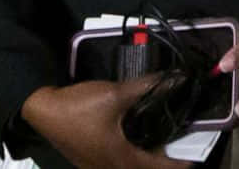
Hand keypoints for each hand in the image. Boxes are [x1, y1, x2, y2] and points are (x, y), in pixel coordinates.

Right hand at [19, 80, 191, 168]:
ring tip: (163, 142)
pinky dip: (133, 157)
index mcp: (123, 159)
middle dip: (166, 162)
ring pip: (132, 168)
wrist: (42, 110)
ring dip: (148, 160)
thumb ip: (147, 86)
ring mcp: (99, 168)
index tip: (196, 156)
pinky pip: (119, 164)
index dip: (182, 165)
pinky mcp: (90, 162)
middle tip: (182, 145)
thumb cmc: (79, 107)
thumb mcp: (115, 94)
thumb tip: (177, 79)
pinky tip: (136, 140)